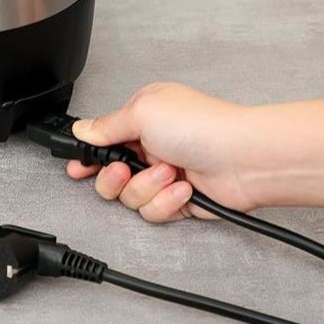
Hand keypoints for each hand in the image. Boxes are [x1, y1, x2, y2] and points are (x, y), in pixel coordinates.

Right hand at [68, 82, 256, 221]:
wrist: (244, 160)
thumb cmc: (202, 127)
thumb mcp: (142, 112)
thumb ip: (106, 126)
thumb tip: (83, 129)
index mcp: (142, 118)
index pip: (103, 140)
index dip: (88, 156)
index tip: (78, 167)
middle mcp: (152, 146)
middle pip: (110, 175)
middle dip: (114, 177)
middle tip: (124, 171)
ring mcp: (164, 174)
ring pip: (130, 197)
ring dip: (147, 188)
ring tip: (168, 173)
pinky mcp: (177, 200)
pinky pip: (153, 211)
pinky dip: (166, 202)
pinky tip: (183, 188)